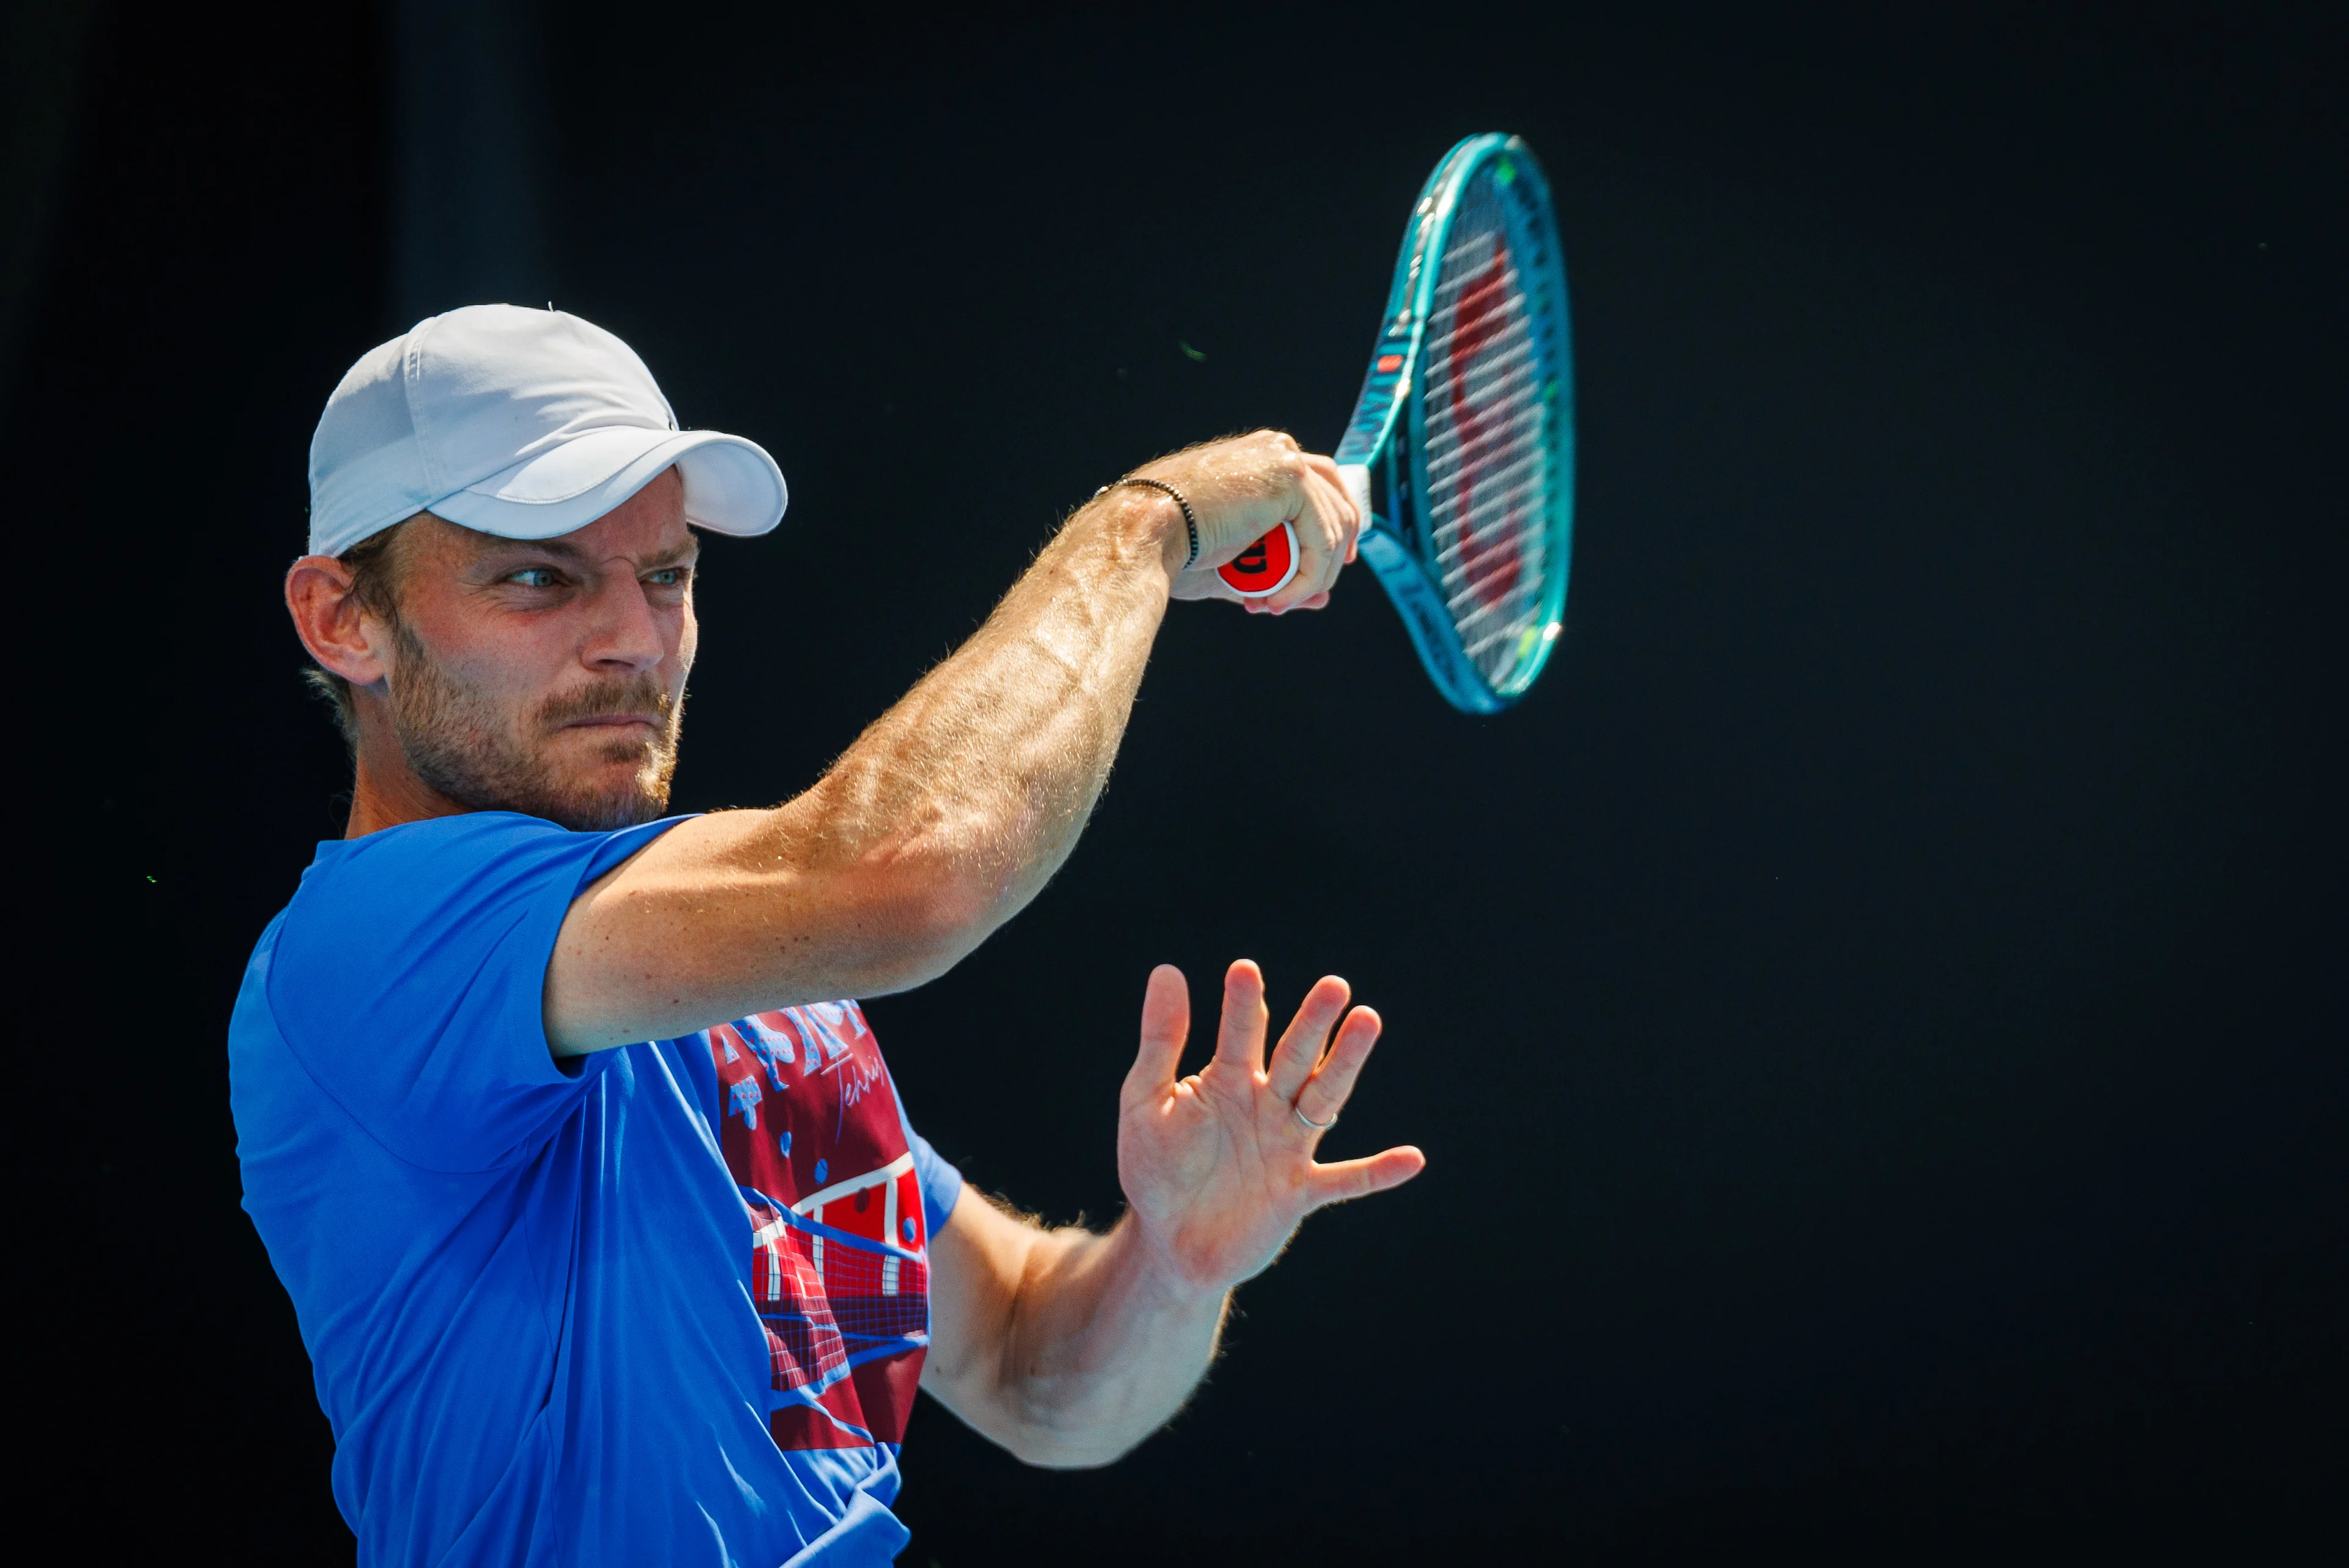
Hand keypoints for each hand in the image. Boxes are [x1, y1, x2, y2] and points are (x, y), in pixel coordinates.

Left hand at [1116, 961, 1424, 1298]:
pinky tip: (1412, 1159)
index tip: (1244, 971)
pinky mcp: (1299, 1193)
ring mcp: (1288, 1147)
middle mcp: (1267, 1104)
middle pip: (1296, 1057)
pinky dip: (1377, 1172)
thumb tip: (1167, 969)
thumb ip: (1161, 1042)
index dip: (1243, 1005)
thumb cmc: (1155, 1168)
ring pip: (1324, 1099)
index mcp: (1229, 1079)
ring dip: (1346, 1064)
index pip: (1242, 1033)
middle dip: (1313, 1022)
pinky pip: (1346, 1181)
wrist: (1168, 1243)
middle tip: (1334, 986)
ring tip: (1368, 1021)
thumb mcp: (1146, 1103)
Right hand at [1127, 431, 1363, 614]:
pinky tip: (1277, 599)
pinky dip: (1307, 577)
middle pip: (1337, 503)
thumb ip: (1281, 575)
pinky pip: (1322, 538)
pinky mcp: (1291, 477)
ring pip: (1333, 527)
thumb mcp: (1237, 565)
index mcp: (1262, 459)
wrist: (1145, 531)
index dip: (1331, 534)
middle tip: (1304, 596)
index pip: (1319, 492)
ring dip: (1313, 577)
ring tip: (1273, 604)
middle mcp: (1278, 450)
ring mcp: (1286, 459)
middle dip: (1330, 557)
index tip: (1323, 574)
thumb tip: (1323, 598)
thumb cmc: (1173, 548)